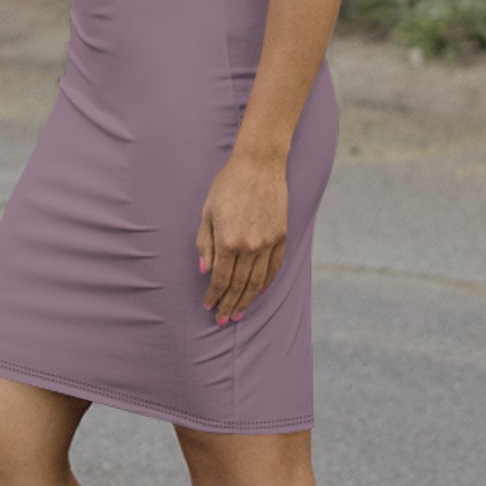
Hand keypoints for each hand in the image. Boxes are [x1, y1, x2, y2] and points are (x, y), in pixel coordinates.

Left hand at [195, 154, 287, 323]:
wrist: (260, 165)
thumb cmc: (228, 185)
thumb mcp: (207, 212)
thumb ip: (205, 244)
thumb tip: (204, 271)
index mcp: (228, 241)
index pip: (220, 279)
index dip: (214, 295)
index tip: (208, 306)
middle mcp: (250, 247)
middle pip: (238, 285)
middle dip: (229, 305)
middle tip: (223, 320)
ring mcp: (268, 243)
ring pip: (257, 281)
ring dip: (247, 300)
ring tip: (239, 313)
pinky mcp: (281, 236)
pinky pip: (274, 267)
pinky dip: (266, 283)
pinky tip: (259, 292)